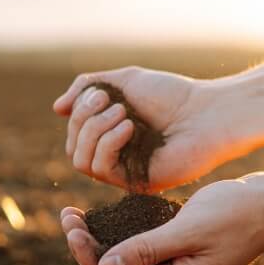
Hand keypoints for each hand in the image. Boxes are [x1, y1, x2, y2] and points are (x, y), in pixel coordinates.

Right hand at [53, 56, 263, 191]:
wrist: (207, 112)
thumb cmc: (172, 95)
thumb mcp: (124, 81)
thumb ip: (87, 88)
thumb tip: (56, 109)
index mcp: (112, 133)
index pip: (74, 132)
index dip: (78, 111)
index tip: (101, 92)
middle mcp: (116, 155)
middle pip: (74, 147)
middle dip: (84, 119)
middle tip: (111, 101)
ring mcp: (125, 171)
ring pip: (81, 161)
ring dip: (94, 131)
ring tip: (123, 113)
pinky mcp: (136, 183)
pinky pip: (102, 170)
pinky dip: (108, 143)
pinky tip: (129, 126)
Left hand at [61, 175, 263, 264]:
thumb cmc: (237, 214)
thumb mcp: (189, 230)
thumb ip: (146, 250)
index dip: (88, 256)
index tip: (71, 226)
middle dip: (90, 246)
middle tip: (68, 215)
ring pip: (129, 258)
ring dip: (103, 238)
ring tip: (77, 214)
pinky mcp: (183, 249)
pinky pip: (144, 246)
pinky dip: (124, 231)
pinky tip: (109, 214)